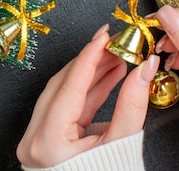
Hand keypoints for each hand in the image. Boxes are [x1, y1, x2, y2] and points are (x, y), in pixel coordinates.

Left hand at [16, 24, 159, 167]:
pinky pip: (66, 106)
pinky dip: (87, 90)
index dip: (89, 56)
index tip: (104, 35)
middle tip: (114, 42)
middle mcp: (34, 138)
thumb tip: (144, 67)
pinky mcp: (45, 137)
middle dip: (91, 61)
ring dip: (90, 73)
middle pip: (63, 84)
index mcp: (48, 141)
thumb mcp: (123, 143)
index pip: (70, 85)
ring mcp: (36, 137)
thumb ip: (132, 103)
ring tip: (116, 57)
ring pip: (62, 92)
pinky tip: (108, 75)